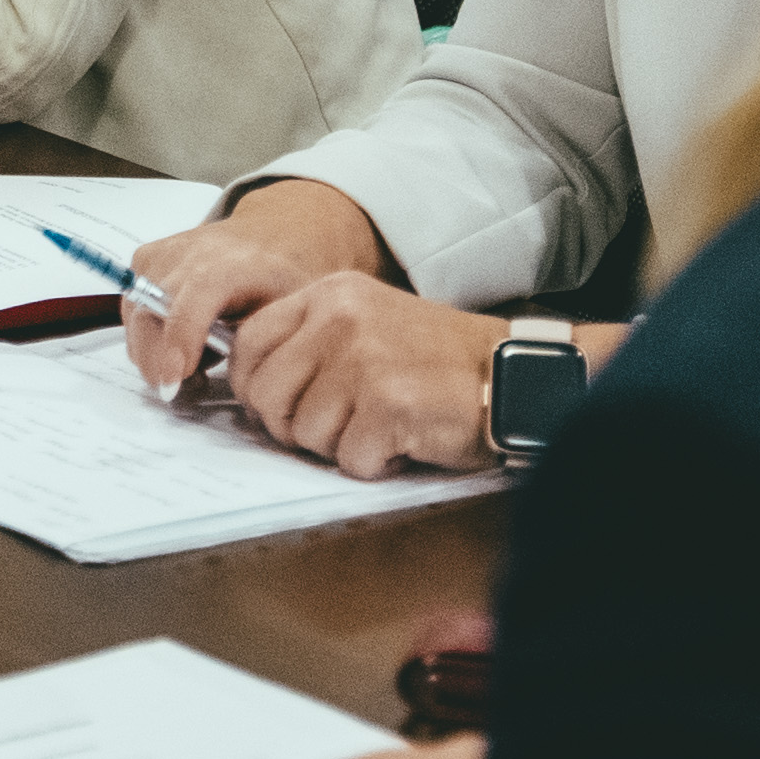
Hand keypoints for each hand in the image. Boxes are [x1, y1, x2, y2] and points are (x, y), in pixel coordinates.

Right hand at [125, 177, 388, 391]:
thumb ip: (260, 346)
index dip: (180, 339)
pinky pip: (132, 309)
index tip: (174, 379)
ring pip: (136, 317)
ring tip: (189, 362)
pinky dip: (147, 334)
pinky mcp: (144, 258)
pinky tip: (176, 341)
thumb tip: (235, 383)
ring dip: (152, 351)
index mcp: (235, 264)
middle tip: (177, 390)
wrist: (269, 238)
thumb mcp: (287, 316)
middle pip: (153, 312)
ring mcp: (162, 253)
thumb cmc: (281, 281)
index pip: (194, 299)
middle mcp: (191, 252)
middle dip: (157, 362)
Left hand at [221, 274, 508, 479]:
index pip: (248, 343)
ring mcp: (362, 361)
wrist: (510, 374)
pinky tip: (405, 440)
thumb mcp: (365, 322)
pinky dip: (376, 463)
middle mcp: (339, 319)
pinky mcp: (388, 405)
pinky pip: (350, 459)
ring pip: (306, 433)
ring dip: (342, 445)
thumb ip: (310, 343)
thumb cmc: (435, 361)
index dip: (253, 388)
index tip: (279, 407)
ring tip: (382, 426)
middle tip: (337, 428)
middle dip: (294, 426)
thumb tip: (253, 391)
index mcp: (328, 295)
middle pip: (267, 395)